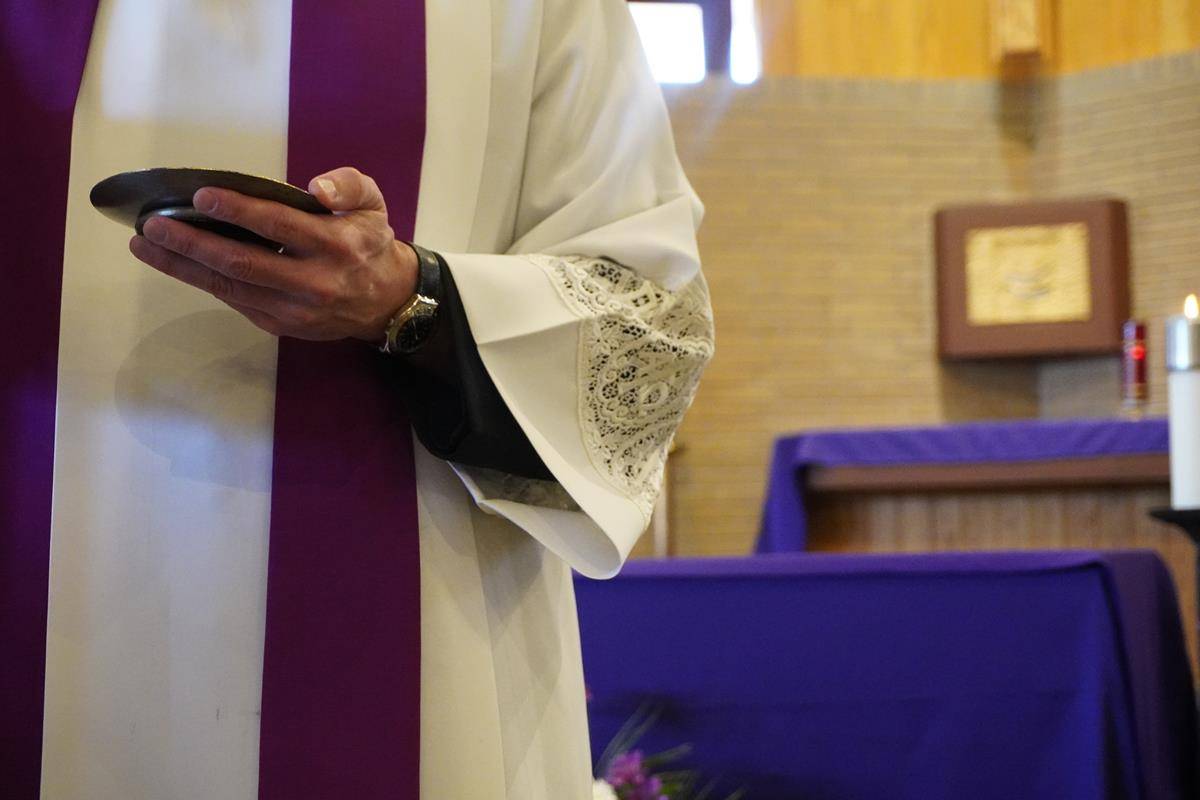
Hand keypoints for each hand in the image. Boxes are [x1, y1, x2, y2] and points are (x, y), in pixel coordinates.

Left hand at [130, 167, 417, 342]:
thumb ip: (348, 186)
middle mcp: (313, 282)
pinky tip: (175, 262)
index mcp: (336, 246)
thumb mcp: (373, 204)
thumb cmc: (370, 243)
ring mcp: (293, 309)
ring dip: (182, 265)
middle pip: (241, 262)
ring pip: (228, 286)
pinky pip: (233, 300)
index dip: (237, 211)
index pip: (278, 226)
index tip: (201, 196)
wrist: (386, 302)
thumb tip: (316, 188)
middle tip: (153, 223)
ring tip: (146, 245)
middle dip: (191, 242)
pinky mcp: (279, 324)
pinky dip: (200, 280)